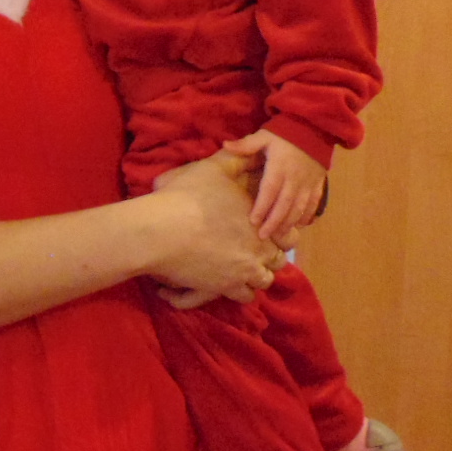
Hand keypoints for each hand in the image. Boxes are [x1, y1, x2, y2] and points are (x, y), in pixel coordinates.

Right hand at [141, 149, 278, 304]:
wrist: (161, 230)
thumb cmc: (187, 196)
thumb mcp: (214, 168)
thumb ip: (238, 159)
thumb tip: (255, 153)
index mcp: (262, 221)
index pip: (290, 236)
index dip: (280, 235)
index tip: (264, 232)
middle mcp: (259, 249)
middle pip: (279, 261)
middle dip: (268, 257)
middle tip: (251, 250)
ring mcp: (244, 271)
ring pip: (264, 281)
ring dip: (256, 275)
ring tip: (241, 268)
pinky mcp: (226, 288)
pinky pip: (245, 297)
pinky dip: (239, 291)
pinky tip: (228, 282)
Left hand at [223, 129, 326, 246]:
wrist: (314, 127)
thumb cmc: (284, 133)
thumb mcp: (264, 136)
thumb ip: (246, 144)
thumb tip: (224, 144)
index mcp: (279, 167)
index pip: (269, 190)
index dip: (262, 207)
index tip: (253, 221)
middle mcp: (295, 178)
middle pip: (284, 204)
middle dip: (274, 222)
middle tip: (263, 236)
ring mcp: (308, 183)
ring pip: (299, 207)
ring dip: (289, 222)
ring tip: (279, 235)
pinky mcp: (318, 184)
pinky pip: (313, 203)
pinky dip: (307, 216)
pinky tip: (299, 225)